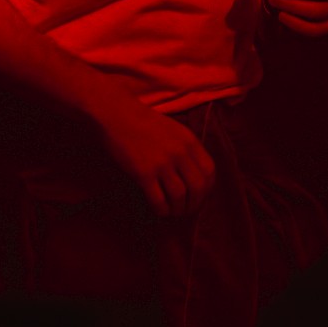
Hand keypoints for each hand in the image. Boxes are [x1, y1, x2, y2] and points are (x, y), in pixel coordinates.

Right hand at [98, 95, 215, 217]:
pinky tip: (158, 210)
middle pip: (198, 188)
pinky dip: (161, 210)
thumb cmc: (144, 122)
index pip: (209, 172)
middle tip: (185, 210)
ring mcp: (162, 163)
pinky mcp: (144, 173)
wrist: (117, 115)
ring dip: (177, 210)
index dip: (207, 189)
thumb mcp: (175, 130)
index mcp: (189, 141)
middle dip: (194, 204)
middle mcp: (180, 152)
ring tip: (172, 212)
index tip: (199, 196)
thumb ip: (187, 150)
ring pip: (179, 197)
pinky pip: (158, 200)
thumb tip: (194, 176)